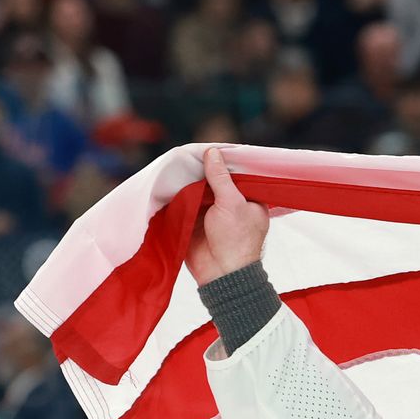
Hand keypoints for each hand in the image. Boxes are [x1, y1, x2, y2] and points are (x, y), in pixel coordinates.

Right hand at [187, 147, 268, 286]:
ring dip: (188, 178)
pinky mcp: (194, 219)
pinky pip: (185, 200)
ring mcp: (212, 211)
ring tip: (176, 159)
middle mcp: (231, 203)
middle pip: (214, 179)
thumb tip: (212, 153)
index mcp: (249, 199)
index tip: (210, 146)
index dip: (223, 160)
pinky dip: (178, 191)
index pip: (236, 174)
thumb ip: (220, 178)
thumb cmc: (236, 240)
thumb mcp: (231, 203)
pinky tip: (170, 176)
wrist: (220, 273)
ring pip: (198, 188)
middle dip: (202, 168)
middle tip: (187, 150)